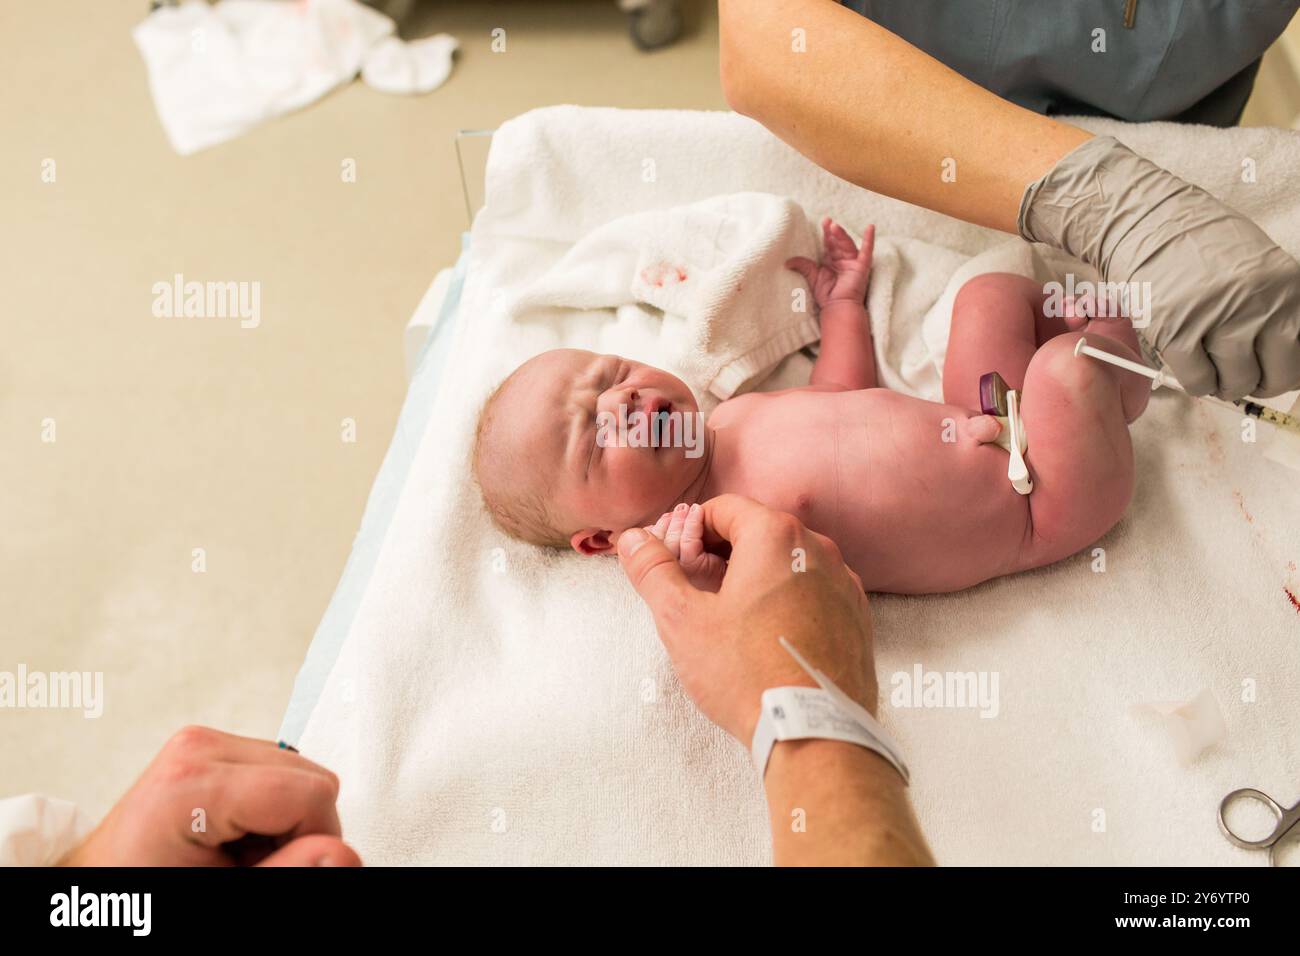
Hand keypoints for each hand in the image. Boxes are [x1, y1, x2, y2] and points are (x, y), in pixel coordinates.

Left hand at [60, 727, 360, 866]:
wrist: (104, 885)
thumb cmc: (142, 897)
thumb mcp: (222, 895)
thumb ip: (287, 874)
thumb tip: (344, 855)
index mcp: (192, 780)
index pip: (311, 793)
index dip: (315, 842)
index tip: (280, 870)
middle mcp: (199, 746)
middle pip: (311, 778)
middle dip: (300, 831)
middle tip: (252, 866)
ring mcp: (203, 742)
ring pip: (301, 774)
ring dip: (286, 823)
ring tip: (238, 856)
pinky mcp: (210, 749)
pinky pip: (279, 773)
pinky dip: (271, 812)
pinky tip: (236, 839)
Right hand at [617, 494, 874, 745]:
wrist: (815, 734)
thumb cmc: (746, 674)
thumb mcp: (682, 620)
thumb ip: (653, 571)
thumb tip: (632, 539)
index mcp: (776, 536)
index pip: (723, 509)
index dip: (690, 533)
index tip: (677, 566)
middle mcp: (818, 549)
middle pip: (757, 533)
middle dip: (722, 555)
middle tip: (698, 595)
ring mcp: (844, 584)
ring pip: (787, 563)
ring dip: (755, 579)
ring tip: (732, 623)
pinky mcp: (857, 618)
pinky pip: (813, 593)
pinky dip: (787, 602)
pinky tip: (768, 641)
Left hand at [786, 219, 874, 308]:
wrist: (837, 307)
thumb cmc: (826, 295)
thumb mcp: (811, 276)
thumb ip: (802, 266)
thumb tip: (786, 262)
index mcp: (831, 261)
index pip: (829, 243)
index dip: (826, 233)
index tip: (823, 222)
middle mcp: (843, 260)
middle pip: (838, 242)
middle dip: (833, 231)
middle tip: (827, 221)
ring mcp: (853, 262)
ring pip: (847, 244)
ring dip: (842, 235)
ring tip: (834, 226)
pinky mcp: (862, 266)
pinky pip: (867, 250)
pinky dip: (869, 239)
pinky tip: (871, 227)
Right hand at [1021, 135, 1299, 399]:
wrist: (1146, 220)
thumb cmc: (1198, 240)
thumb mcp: (1256, 264)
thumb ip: (1274, 303)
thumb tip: (1279, 354)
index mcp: (1285, 284)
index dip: (1288, 370)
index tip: (1273, 373)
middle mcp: (1258, 303)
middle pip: (1276, 375)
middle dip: (1259, 384)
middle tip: (1242, 376)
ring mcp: (1217, 319)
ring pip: (1236, 382)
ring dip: (1225, 384)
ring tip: (1213, 369)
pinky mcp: (1177, 332)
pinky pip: (1198, 380)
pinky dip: (1197, 383)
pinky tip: (1191, 366)